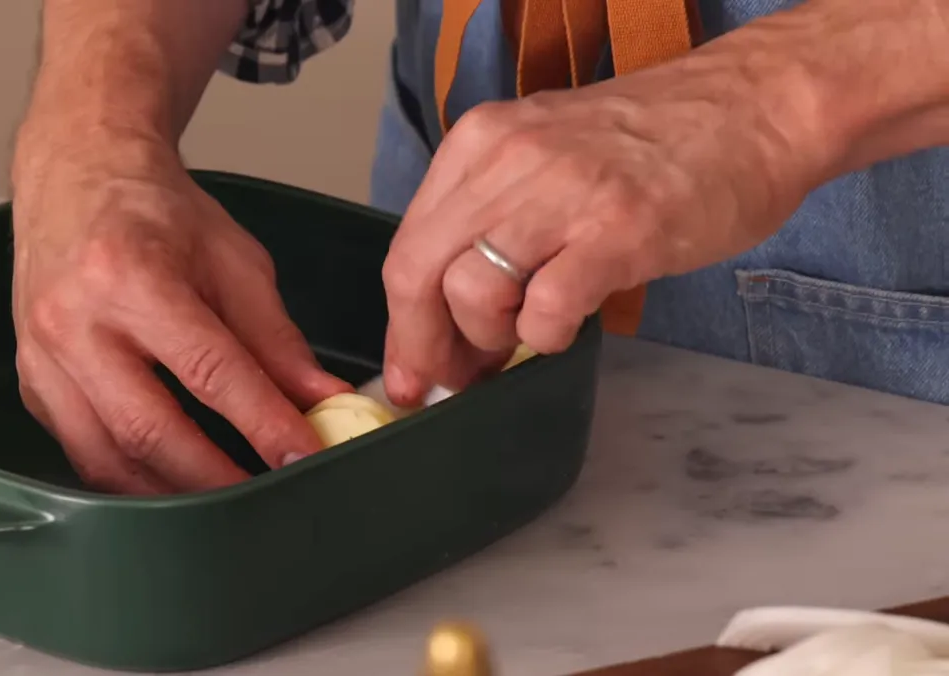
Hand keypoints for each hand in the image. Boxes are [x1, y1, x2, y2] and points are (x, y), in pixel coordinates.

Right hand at [11, 132, 349, 493]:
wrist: (77, 174)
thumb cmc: (154, 211)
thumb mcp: (232, 260)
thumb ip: (276, 338)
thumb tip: (322, 400)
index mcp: (132, 277)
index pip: (209, 370)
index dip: (263, 423)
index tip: (304, 458)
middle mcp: (75, 321)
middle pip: (149, 428)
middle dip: (216, 478)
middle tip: (267, 499)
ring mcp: (42, 357)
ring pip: (107, 457)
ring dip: (172, 493)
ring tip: (224, 503)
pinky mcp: (30, 384)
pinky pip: (81, 451)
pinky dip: (131, 478)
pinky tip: (172, 483)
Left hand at [380, 50, 830, 406]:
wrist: (755, 108)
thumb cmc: (653, 142)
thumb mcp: (545, 156)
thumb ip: (492, 220)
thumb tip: (451, 314)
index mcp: (481, 143)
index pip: (407, 246)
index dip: (402, 323)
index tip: (408, 370)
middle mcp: (508, 161)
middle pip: (419, 274)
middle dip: (425, 346)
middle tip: (453, 380)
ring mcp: (561, 194)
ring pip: (471, 293)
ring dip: (492, 338)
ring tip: (529, 332)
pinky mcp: (617, 230)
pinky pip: (545, 310)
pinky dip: (546, 336)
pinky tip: (568, 324)